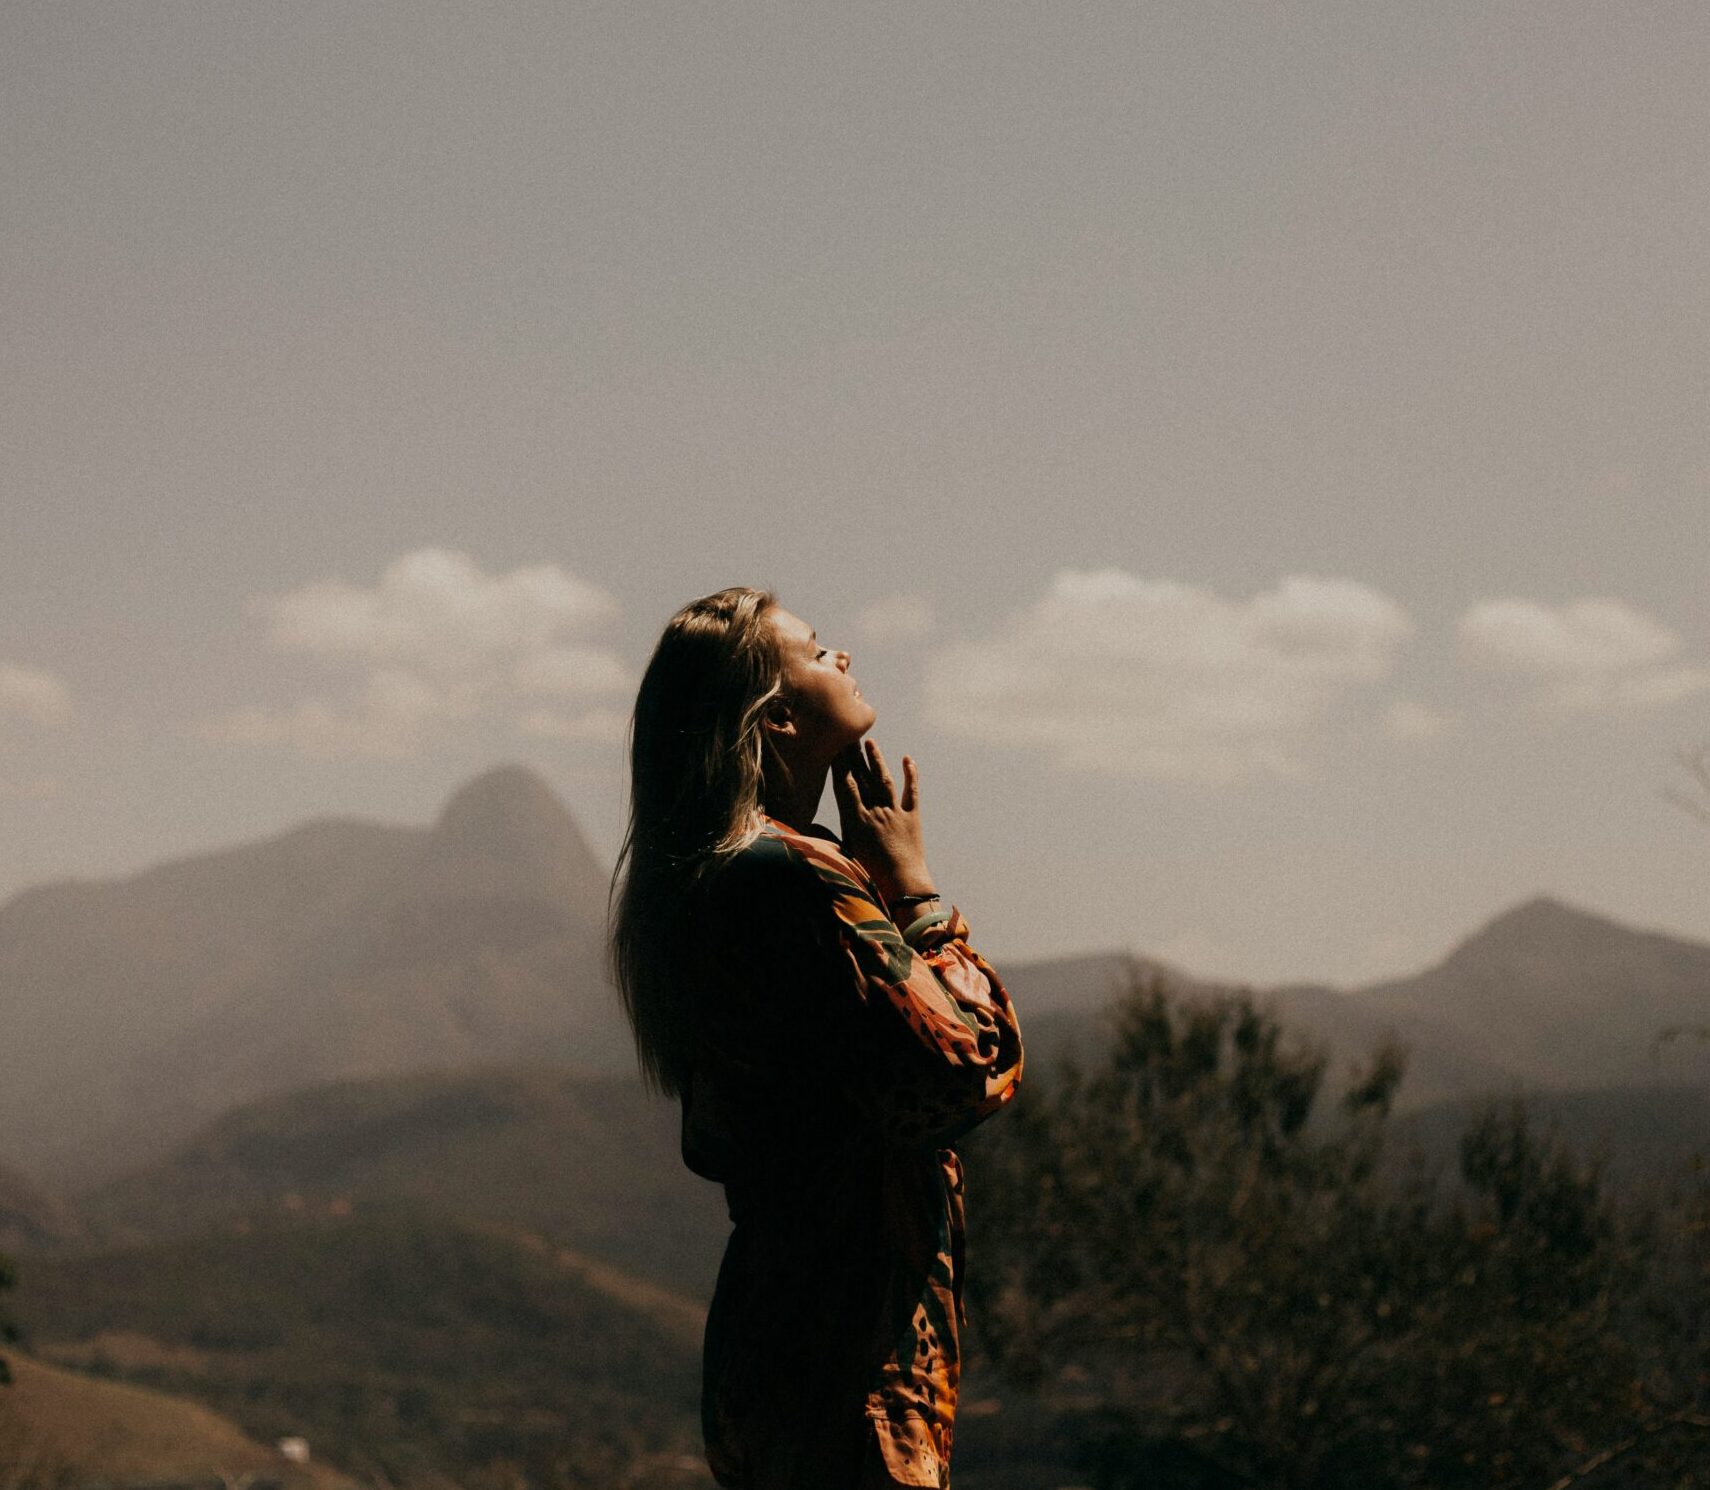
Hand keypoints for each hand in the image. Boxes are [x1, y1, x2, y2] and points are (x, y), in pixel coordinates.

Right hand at [832, 739, 935, 903]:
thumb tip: (805, 827)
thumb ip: (826, 838)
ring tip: (870, 742)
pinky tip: (908, 760)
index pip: (845, 786)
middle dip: (854, 756)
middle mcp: (874, 811)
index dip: (839, 765)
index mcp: (856, 821)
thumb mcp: (845, 855)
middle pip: (862, 778)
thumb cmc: (870, 875)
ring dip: (877, 760)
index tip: (834, 747)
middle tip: (848, 734)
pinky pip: (911, 792)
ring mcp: (894, 813)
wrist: (903, 885)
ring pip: (884, 780)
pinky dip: (911, 775)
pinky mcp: (912, 818)